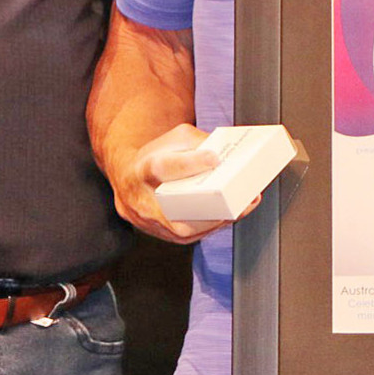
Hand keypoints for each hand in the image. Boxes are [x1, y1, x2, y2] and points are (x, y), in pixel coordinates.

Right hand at [111, 123, 239, 244]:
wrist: (128, 181)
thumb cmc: (155, 157)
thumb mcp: (173, 140)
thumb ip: (198, 142)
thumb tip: (225, 153)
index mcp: (143, 170)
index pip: (164, 168)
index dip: (190, 164)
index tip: (214, 159)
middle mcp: (143, 201)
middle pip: (176, 209)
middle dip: (210, 205)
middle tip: (239, 195)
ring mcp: (153, 223)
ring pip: (186, 229)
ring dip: (219, 219)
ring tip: (245, 205)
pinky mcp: (165, 234)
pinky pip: (193, 235)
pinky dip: (215, 225)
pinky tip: (233, 214)